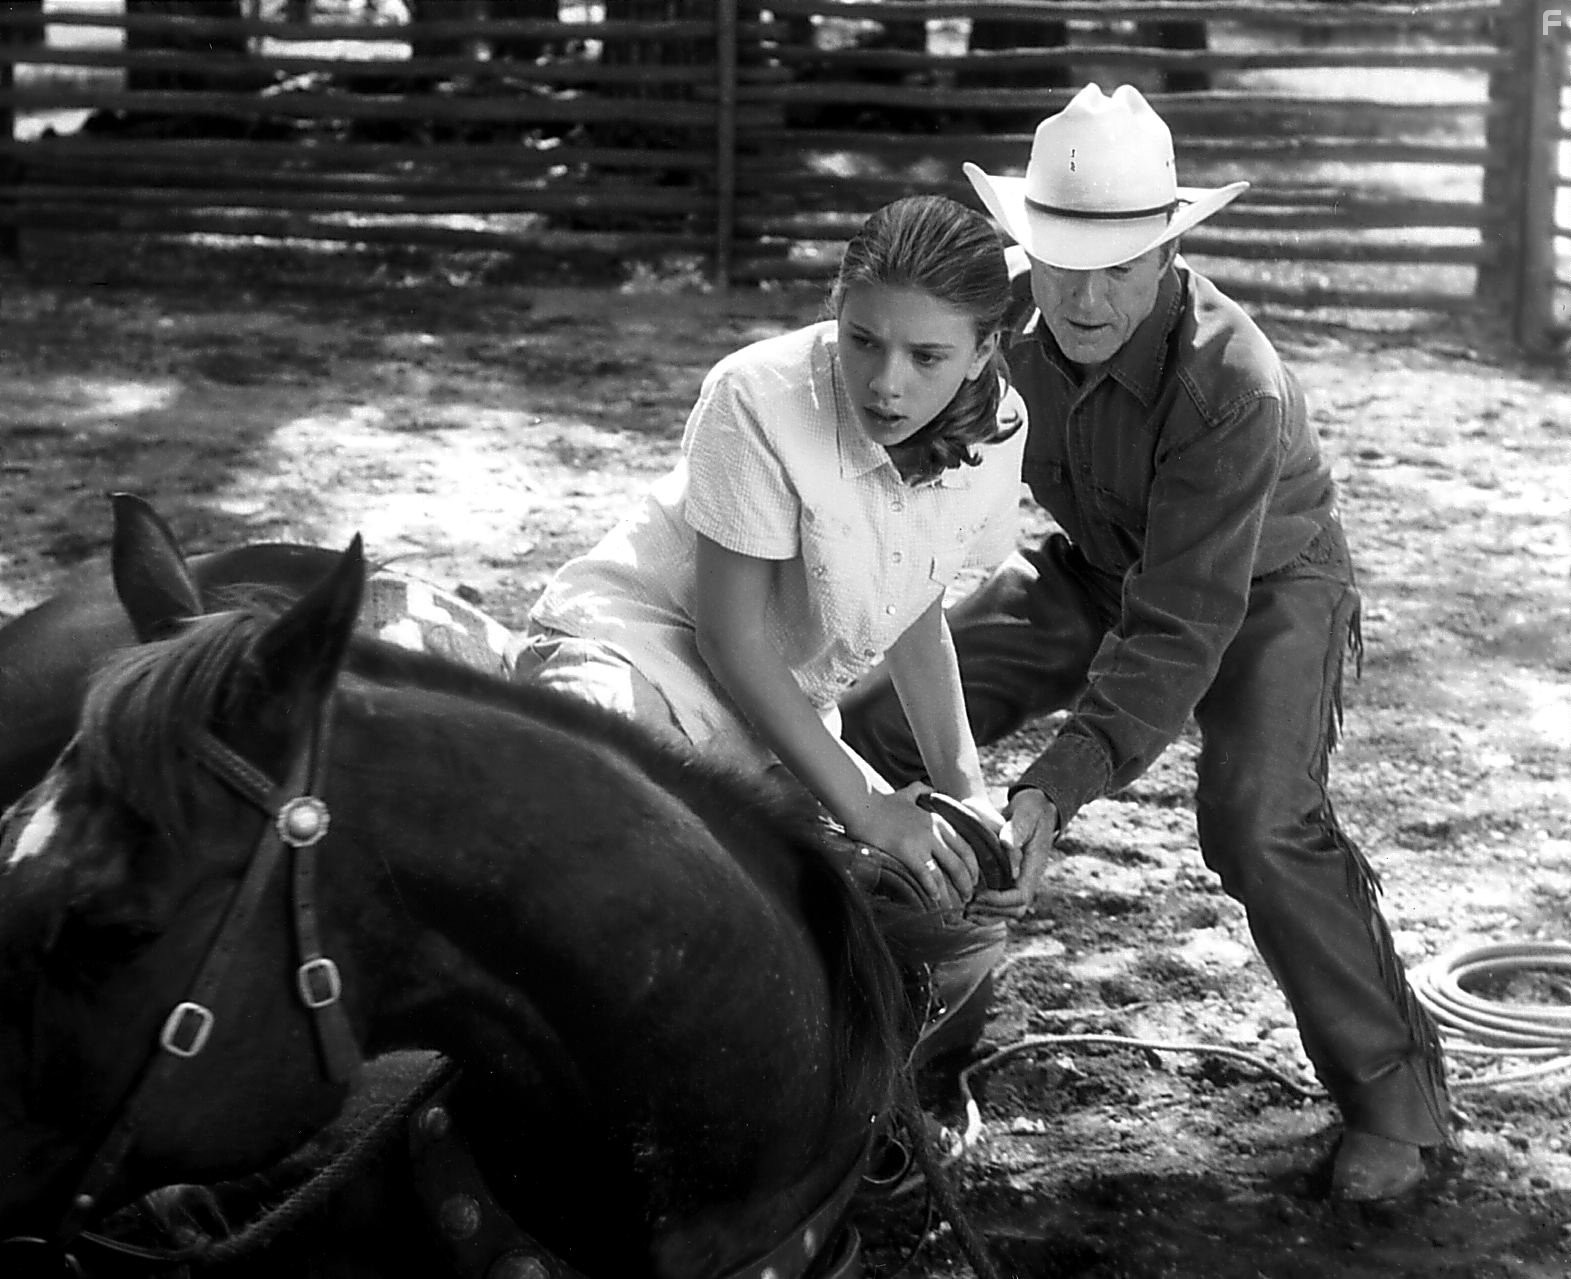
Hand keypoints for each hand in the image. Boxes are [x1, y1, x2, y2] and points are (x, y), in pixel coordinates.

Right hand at [845, 785, 972, 907]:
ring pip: (945, 873)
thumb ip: (922, 790)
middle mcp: (933, 831)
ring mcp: (920, 842)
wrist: (862, 806)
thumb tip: (930, 788)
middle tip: (967, 899)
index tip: (974, 880)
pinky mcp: (906, 851)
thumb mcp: (908, 792)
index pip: (965, 847)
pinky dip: (933, 889)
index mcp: (937, 820)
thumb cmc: (883, 802)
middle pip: (959, 863)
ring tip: (954, 907)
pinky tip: (935, 899)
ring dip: (952, 893)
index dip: (973, 867)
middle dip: (966, 884)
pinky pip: (926, 874)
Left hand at [968, 787, 1058, 919]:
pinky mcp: (1014, 879)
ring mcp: (1023, 880)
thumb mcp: (1026, 814)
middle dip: (991, 911)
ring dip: (989, 915)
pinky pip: (1005, 903)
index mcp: (1034, 866)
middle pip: (1015, 909)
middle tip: (966, 908)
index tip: (977, 895)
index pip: (1020, 896)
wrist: (1038, 808)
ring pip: (1010, 910)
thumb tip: (1007, 845)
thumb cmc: (1031, 809)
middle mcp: (1030, 877)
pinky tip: (971, 907)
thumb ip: (1016, 829)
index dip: (998, 900)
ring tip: (965, 913)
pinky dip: (989, 909)